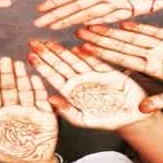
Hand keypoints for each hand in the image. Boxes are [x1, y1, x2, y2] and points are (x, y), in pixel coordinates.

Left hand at [0, 58, 57, 162]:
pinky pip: (40, 98)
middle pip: (8, 89)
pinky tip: (34, 77)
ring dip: (21, 77)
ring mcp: (27, 109)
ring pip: (23, 90)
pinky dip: (37, 88)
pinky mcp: (43, 113)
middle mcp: (11, 108)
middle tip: (4, 60)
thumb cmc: (5, 152)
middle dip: (6, 74)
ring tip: (18, 64)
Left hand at [27, 41, 147, 130]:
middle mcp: (80, 82)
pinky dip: (88, 53)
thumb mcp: (84, 120)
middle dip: (47, 54)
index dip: (42, 67)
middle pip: (60, 65)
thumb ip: (67, 111)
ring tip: (50, 42)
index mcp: (72, 93)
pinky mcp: (108, 71)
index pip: (53, 77)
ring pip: (75, 60)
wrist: (132, 116)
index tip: (30, 56)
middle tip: (34, 42)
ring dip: (62, 51)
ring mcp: (93, 75)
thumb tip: (50, 100)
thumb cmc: (107, 121)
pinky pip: (96, 60)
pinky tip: (78, 46)